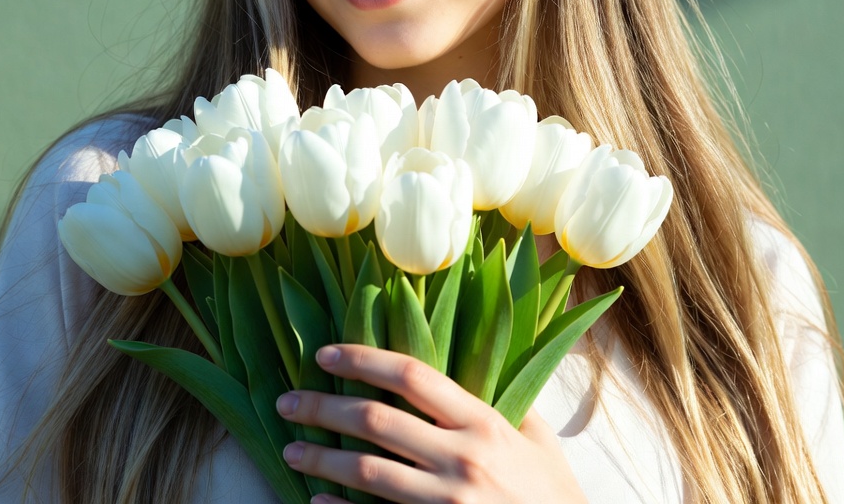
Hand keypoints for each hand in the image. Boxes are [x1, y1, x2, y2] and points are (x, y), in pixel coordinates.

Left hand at [275, 343, 588, 503]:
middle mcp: (461, 457)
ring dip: (320, 458)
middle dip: (324, 407)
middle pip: (376, 420)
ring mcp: (447, 501)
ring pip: (367, 472)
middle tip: (288, 402)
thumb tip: (474, 370)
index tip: (326, 354)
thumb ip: (504, 405)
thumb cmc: (555, 495)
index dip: (364, 359)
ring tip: (290, 450)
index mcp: (483, 422)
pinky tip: (316, 501)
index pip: (412, 375)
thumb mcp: (538, 440)